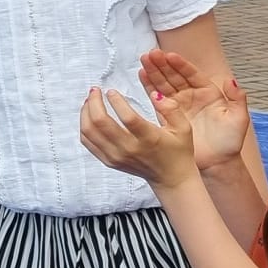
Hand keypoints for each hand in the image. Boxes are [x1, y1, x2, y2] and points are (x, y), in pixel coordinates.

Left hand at [78, 87, 197, 187]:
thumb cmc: (177, 150)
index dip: (117, 102)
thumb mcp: (183, 128)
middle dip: (94, 102)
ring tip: (90, 100)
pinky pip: (88, 142)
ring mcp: (116, 156)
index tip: (111, 91)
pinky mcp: (108, 161)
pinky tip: (88, 115)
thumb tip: (155, 94)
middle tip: (95, 90)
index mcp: (149, 139)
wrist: (170, 177)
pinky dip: (84, 126)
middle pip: (101, 123)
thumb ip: (171, 109)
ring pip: (90, 132)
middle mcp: (129, 149)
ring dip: (85, 113)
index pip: (127, 118)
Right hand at [138, 49, 248, 167]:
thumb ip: (237, 99)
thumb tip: (230, 79)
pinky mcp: (168, 115)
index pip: (192, 74)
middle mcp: (192, 96)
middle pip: (175, 76)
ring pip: (164, 84)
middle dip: (162, 64)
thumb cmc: (229, 142)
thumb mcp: (239, 119)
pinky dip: (149, 86)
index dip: (180, 65)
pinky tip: (142, 75)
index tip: (169, 55)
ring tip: (143, 61)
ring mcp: (179, 105)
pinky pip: (156, 98)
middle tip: (150, 54)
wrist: (216, 163)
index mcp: (208, 93)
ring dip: (153, 72)